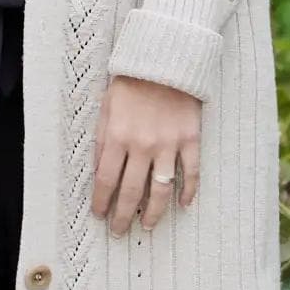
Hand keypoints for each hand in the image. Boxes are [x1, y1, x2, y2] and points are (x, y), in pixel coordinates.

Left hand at [91, 74, 199, 234]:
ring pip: (161, 190)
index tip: (99, 215)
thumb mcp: (106, 106)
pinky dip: (189, 192)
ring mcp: (168, 144)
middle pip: (132, 191)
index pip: (106, 179)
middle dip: (123, 216)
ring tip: (147, 226)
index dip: (101, 201)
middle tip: (119, 231)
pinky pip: (191, 173)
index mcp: (117, 135)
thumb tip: (98, 169)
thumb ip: (102, 139)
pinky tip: (183, 205)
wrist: (164, 59)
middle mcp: (142, 145)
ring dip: (153, 213)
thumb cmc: (130, 81)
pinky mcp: (190, 140)